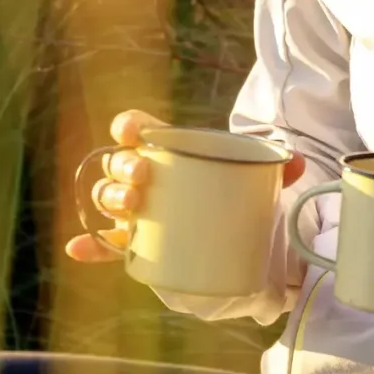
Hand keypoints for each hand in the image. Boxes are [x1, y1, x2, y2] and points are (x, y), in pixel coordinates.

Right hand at [65, 109, 305, 262]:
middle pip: (118, 164)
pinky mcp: (137, 245)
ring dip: (110, 199)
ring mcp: (138, 212)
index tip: (135, 133)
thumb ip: (277, 167)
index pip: (137, 128)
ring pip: (108, 199)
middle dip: (122, 166)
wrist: (237, 236)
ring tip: (129, 207)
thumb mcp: (257, 178)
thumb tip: (295, 162)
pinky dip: (91, 246)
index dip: (129, 126)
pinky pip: (108, 246)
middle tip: (143, 177)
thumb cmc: (236, 192)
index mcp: (168, 150)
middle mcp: (145, 177)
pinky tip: (78, 248)